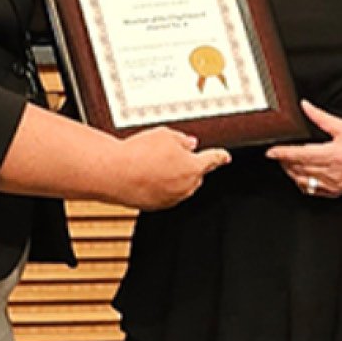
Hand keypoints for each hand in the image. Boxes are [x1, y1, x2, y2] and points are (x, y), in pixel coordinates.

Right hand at [112, 127, 229, 209]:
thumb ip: (182, 140)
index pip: (213, 159)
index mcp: (194, 167)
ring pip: (178, 185)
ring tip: (150, 162)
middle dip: (187, 164)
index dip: (220, 156)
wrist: (116, 174)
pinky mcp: (155, 205)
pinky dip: (157, 185)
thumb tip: (189, 144)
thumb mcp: (165, 135)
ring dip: (170, 175)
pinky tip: (143, 174)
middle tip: (169, 154)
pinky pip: (163, 193)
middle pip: (195, 174)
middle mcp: (186, 186)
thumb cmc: (140, 154)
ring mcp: (171, 198)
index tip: (225, 157)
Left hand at [265, 100, 341, 197]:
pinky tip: (300, 173)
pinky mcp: (334, 191)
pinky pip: (311, 190)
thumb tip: (305, 106)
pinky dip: (302, 182)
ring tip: (287, 162)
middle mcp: (331, 172)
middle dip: (284, 161)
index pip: (300, 155)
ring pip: (302, 181)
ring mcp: (332, 184)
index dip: (282, 153)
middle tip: (278, 153)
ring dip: (291, 171)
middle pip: (297, 169)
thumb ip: (322, 118)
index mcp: (333, 154)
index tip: (270, 151)